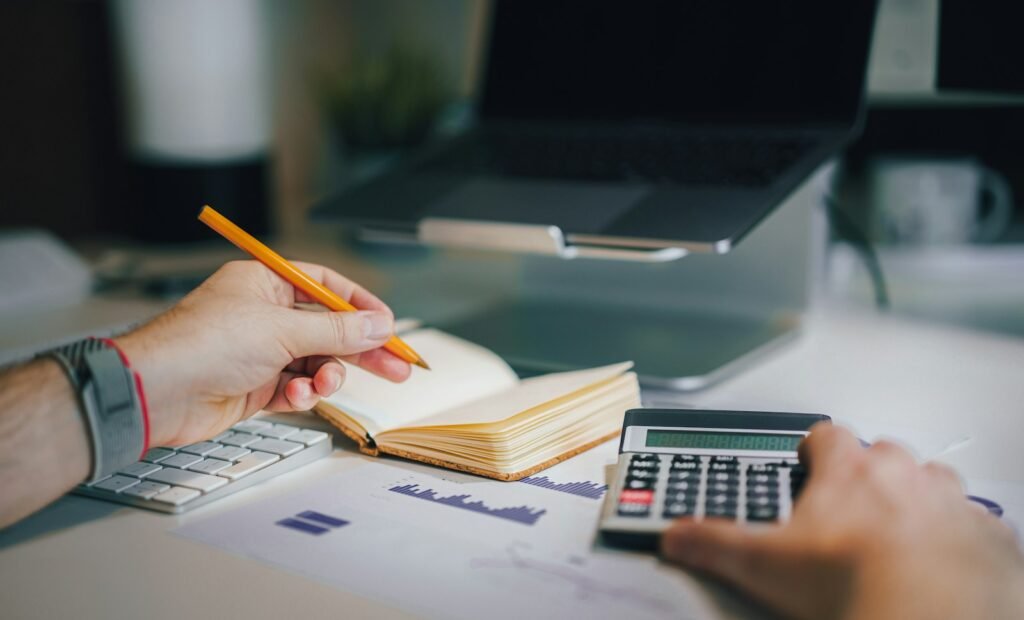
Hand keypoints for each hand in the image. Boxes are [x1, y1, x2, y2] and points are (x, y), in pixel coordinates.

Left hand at [115, 260, 410, 446]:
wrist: (157, 391)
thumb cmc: (204, 344)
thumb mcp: (282, 329)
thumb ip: (337, 330)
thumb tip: (378, 325)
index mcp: (265, 283)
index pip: (326, 286)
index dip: (360, 305)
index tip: (389, 326)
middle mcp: (263, 314)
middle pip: (328, 328)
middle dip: (361, 350)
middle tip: (397, 367)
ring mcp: (259, 352)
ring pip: (315, 362)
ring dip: (326, 376)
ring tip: (324, 384)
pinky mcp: (254, 386)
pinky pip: (295, 388)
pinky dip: (301, 395)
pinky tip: (296, 398)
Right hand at [661, 424, 1023, 619]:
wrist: (930, 617)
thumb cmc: (854, 583)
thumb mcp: (765, 565)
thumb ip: (714, 542)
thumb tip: (676, 535)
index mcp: (849, 472)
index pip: (826, 434)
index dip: (815, 449)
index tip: (808, 465)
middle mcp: (904, 475)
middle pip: (884, 454)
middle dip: (869, 474)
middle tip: (851, 512)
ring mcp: (951, 503)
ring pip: (935, 481)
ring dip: (920, 498)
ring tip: (899, 535)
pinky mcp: (989, 538)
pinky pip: (977, 524)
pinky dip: (961, 538)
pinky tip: (943, 564)